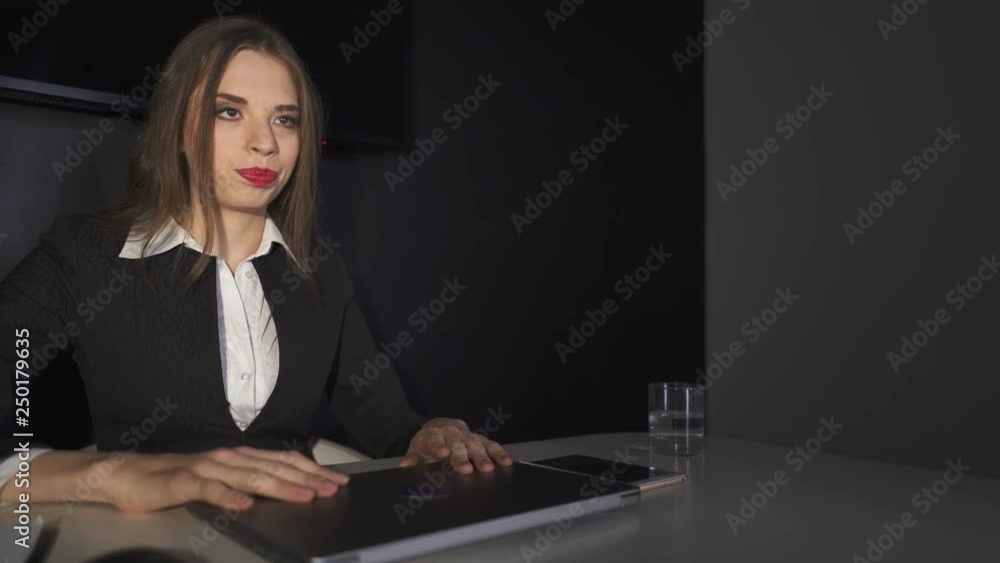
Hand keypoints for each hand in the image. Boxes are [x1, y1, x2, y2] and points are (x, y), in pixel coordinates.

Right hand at [97, 446, 350, 512]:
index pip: (283, 461)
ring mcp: (207, 468)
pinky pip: (210, 490)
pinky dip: (229, 498)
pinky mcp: (183, 482)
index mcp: (240, 457)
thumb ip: (247, 483)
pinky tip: (246, 506)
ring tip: (304, 496)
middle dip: (307, 479)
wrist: (128, 475)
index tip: (336, 480)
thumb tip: (284, 490)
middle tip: (332, 489)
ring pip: (250, 477)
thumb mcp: (220, 481)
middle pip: (274, 468)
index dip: (311, 470)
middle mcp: (228, 458)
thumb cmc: (176, 480)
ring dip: (280, 486)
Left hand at [399, 418, 513, 473]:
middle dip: (462, 456)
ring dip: (483, 456)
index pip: (435, 441)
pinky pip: (491, 445)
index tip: (443, 454)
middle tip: (467, 469)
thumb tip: (406, 466)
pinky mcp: (481, 440)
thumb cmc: (428, 444)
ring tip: (488, 468)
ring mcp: (467, 436)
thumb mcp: (417, 450)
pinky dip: (499, 453)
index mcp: (433, 435)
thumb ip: (413, 459)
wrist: (441, 428)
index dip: (439, 447)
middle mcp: (452, 433)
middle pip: (457, 444)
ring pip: (476, 444)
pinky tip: (506, 461)